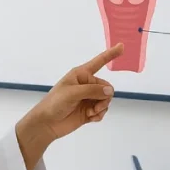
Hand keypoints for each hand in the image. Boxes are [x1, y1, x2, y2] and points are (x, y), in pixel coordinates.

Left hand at [15, 43, 123, 169]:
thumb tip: (110, 91)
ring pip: (106, 100)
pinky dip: (99, 115)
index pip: (99, 62)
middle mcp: (86, 85)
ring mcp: (88, 98)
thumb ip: (93, 90)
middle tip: (95, 106)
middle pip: (107, 87)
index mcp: (81, 74)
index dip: (110, 54)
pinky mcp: (89, 111)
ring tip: (91, 112)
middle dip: (104, 97)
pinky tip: (90, 118)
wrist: (47, 123)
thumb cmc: (55, 103)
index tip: (122, 46)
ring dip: (101, 107)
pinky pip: (102, 111)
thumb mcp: (73, 93)